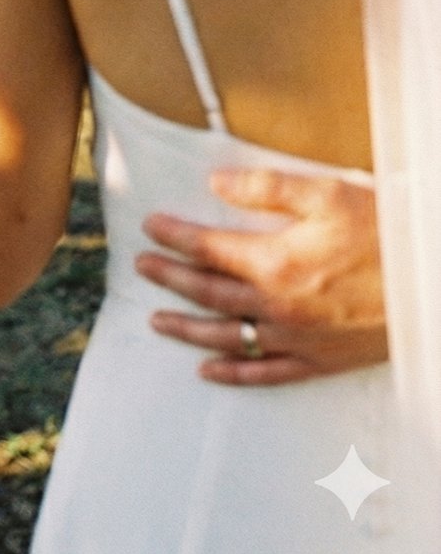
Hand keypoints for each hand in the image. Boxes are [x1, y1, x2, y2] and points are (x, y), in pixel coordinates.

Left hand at [136, 168, 387, 384]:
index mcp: (275, 261)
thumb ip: (265, 188)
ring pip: (227, 336)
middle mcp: (277, 306)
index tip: (150, 226)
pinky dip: (234, 372)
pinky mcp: (319, 362)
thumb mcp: (324, 194)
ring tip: (157, 320)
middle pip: (209, 292)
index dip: (175, 236)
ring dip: (188, 327)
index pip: (208, 248)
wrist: (429, 284)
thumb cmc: (381, 232)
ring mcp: (296, 339)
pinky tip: (208, 370)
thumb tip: (215, 181)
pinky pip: (266, 372)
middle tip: (141, 266)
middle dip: (170, 277)